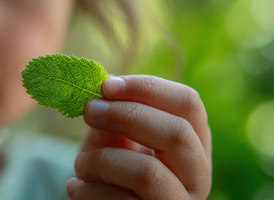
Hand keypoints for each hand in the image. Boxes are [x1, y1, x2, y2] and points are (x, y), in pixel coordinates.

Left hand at [66, 75, 211, 199]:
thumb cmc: (111, 169)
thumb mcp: (114, 138)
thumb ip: (116, 115)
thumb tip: (107, 89)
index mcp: (193, 143)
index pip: (188, 103)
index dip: (147, 88)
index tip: (108, 85)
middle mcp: (198, 176)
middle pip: (177, 133)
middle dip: (126, 114)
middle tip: (89, 110)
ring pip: (147, 173)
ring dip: (102, 161)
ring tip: (81, 164)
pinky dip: (88, 190)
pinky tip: (75, 187)